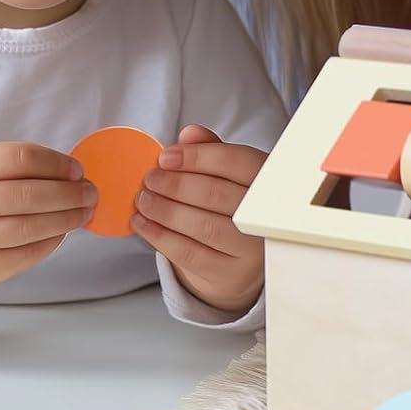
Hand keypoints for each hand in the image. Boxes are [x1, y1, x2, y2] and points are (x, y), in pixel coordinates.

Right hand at [0, 141, 95, 286]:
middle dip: (70, 193)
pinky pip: (29, 253)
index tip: (77, 169)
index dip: (56, 163)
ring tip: (85, 210)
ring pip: (33, 227)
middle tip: (91, 192)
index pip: (21, 159)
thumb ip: (15, 165)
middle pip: (31, 195)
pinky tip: (63, 230)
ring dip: (69, 218)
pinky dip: (53, 240)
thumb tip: (72, 174)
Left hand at [133, 123, 266, 313]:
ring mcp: (251, 251)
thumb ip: (210, 150)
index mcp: (268, 182)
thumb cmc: (231, 206)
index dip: (198, 157)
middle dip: (176, 185)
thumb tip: (189, 134)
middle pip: (217, 195)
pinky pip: (189, 254)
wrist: (240, 259)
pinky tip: (142, 223)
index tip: (165, 157)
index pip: (236, 163)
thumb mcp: (227, 174)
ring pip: (203, 227)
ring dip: (165, 210)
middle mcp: (265, 218)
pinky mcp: (230, 275)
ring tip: (143, 199)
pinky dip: (160, 236)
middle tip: (150, 179)